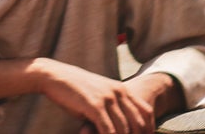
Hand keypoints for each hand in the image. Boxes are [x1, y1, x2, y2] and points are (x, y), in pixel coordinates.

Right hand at [36, 60, 159, 133]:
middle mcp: (118, 92)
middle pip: (138, 122)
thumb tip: (124, 126)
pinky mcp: (95, 106)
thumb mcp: (100, 93)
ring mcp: (107, 98)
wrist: (54, 76)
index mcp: (122, 88)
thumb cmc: (76, 88)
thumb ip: (114, 106)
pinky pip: (108, 130)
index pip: (146, 111)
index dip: (149, 128)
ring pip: (124, 129)